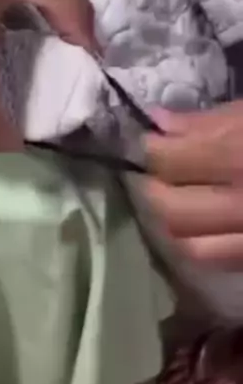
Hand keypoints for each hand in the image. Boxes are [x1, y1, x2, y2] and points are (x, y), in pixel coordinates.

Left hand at [144, 102, 242, 269]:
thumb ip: (209, 122)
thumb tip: (158, 123)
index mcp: (239, 157)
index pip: (168, 162)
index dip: (150, 150)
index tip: (150, 142)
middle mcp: (240, 204)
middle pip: (169, 209)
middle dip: (155, 189)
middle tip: (158, 173)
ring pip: (188, 245)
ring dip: (173, 223)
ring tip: (176, 200)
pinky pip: (214, 261)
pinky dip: (198, 244)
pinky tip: (201, 225)